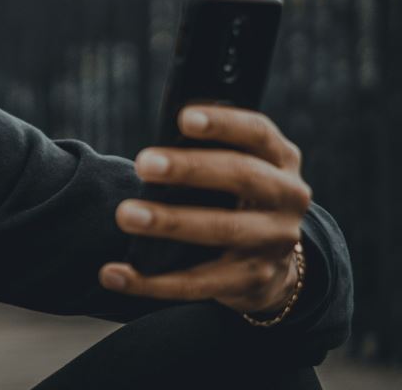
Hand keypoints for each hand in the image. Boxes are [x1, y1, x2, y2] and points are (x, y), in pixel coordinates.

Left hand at [99, 105, 310, 315]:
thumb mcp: (239, 159)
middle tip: (143, 164)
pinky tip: (115, 274)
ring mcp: (273, 241)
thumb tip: (166, 129)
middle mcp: (286, 197)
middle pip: (241, 176)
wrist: (272, 257)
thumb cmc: (235, 189)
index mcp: (279, 157)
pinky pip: (199, 283)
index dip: (222, 123)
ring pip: (222, 230)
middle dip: (190, 168)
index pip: (256, 131)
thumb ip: (210, 144)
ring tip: (126, 215)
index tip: (183, 118)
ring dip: (170, 222)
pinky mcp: (253, 280)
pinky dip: (153, 282)